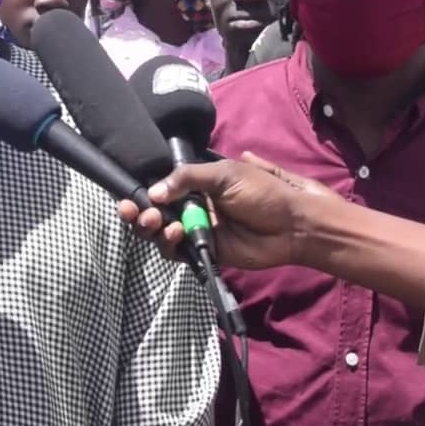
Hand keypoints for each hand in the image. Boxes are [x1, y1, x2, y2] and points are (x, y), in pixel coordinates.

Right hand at [117, 152, 336, 269]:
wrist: (294, 225)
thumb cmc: (264, 192)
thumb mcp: (226, 174)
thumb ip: (187, 178)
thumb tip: (153, 191)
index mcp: (199, 182)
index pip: (163, 186)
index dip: (144, 190)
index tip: (130, 194)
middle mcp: (195, 205)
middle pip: (156, 211)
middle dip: (140, 211)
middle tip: (134, 212)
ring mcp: (200, 229)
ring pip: (163, 232)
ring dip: (153, 227)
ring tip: (155, 222)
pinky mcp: (206, 251)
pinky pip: (179, 252)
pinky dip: (171, 245)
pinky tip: (176, 235)